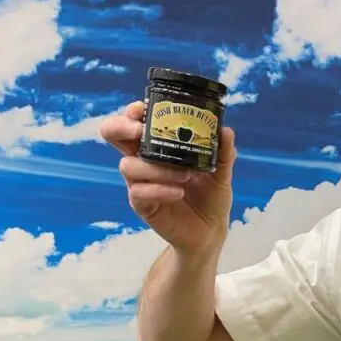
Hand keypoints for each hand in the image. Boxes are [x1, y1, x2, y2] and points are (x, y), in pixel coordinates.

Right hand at [99, 100, 236, 253]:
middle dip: (122, 128)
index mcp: (160, 148)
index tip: (144, 108)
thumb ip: (223, 153)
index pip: (135, 122)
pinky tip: (178, 192)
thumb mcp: (222, 173)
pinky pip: (139, 193)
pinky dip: (159, 190)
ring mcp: (140, 183)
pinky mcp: (142, 206)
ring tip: (186, 174)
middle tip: (140, 131)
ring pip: (128, 165)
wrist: (210, 231)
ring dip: (156, 167)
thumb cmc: (211, 197)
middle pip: (114, 136)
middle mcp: (145, 161)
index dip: (133, 112)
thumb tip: (225, 130)